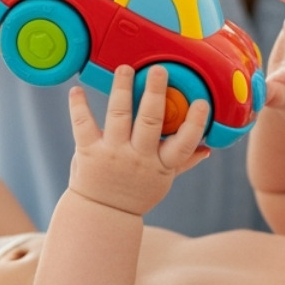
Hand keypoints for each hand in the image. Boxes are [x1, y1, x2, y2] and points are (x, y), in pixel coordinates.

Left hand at [67, 65, 209, 215]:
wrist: (103, 214)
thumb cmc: (137, 192)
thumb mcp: (163, 180)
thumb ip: (184, 162)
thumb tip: (208, 148)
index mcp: (161, 165)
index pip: (183, 144)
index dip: (194, 124)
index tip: (202, 103)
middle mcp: (138, 158)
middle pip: (149, 122)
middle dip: (154, 94)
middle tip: (158, 70)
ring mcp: (112, 154)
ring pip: (118, 116)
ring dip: (121, 90)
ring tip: (125, 69)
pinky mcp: (89, 152)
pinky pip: (83, 125)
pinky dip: (78, 107)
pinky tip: (77, 90)